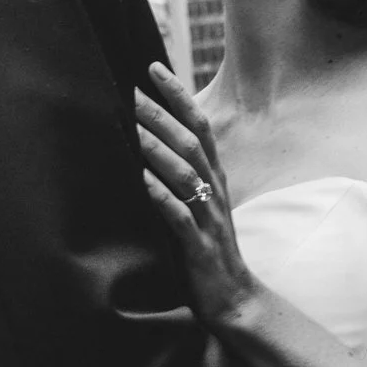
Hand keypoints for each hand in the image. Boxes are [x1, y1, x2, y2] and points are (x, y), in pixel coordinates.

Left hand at [136, 62, 264, 333]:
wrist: (235, 300)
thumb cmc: (209, 247)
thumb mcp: (199, 203)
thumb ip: (182, 172)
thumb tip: (149, 137)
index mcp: (214, 177)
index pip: (199, 125)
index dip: (178, 95)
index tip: (152, 67)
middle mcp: (214, 192)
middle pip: (190, 143)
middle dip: (160, 115)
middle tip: (131, 91)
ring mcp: (208, 219)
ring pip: (186, 176)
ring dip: (158, 150)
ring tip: (131, 128)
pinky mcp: (199, 248)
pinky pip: (180, 218)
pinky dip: (161, 196)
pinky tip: (142, 180)